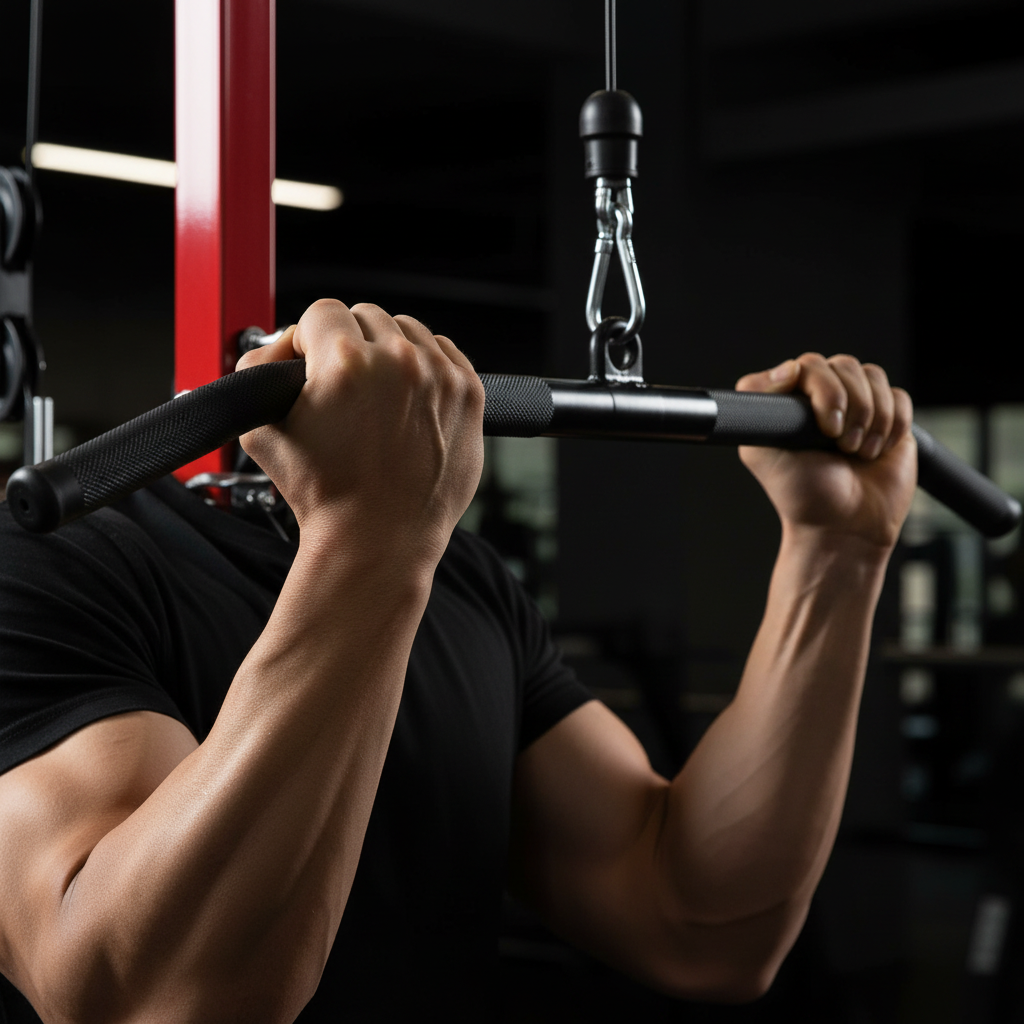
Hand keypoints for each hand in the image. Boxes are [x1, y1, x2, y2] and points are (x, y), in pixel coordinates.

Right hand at [235, 299, 483, 564]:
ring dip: (390, 352)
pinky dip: (427, 367)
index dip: (310, 340)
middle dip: (350, 344)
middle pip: (366, 316)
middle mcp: (399, 361)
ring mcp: (441, 376)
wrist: (379, 538)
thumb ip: (257, 365)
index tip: (313, 366)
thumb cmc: (323, 494)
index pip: (322, 311)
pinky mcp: (469, 393)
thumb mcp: (260, 429)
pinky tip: (409, 403)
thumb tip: (284, 342)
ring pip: (408, 330)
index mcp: (346, 362)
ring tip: (379, 399)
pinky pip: (445, 352)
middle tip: (346, 389)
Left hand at [735, 353, 916, 549]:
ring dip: (869, 417)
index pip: (805, 365)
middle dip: (846, 405)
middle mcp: (824, 397)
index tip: (820, 424)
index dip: (818, 386)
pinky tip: (878, 450)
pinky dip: (892, 424)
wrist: (846, 525)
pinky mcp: (891, 417)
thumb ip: (759, 409)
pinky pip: (899, 397)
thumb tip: (788, 368)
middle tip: (839, 444)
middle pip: (842, 365)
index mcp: (792, 402)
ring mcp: (858, 404)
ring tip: (856, 452)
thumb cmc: (802, 495)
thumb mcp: (762, 453)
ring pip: (872, 376)